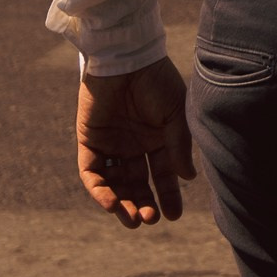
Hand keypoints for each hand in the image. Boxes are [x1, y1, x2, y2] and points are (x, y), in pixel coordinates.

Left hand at [77, 57, 194, 226]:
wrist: (127, 57)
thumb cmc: (156, 81)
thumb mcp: (175, 115)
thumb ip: (179, 146)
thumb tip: (187, 178)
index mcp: (157, 139)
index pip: (161, 175)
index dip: (168, 196)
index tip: (174, 216)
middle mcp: (133, 145)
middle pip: (137, 184)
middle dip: (143, 204)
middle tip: (150, 219)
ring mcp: (111, 145)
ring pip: (114, 184)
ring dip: (122, 204)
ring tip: (132, 219)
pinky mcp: (89, 141)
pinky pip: (92, 173)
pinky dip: (100, 191)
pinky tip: (112, 203)